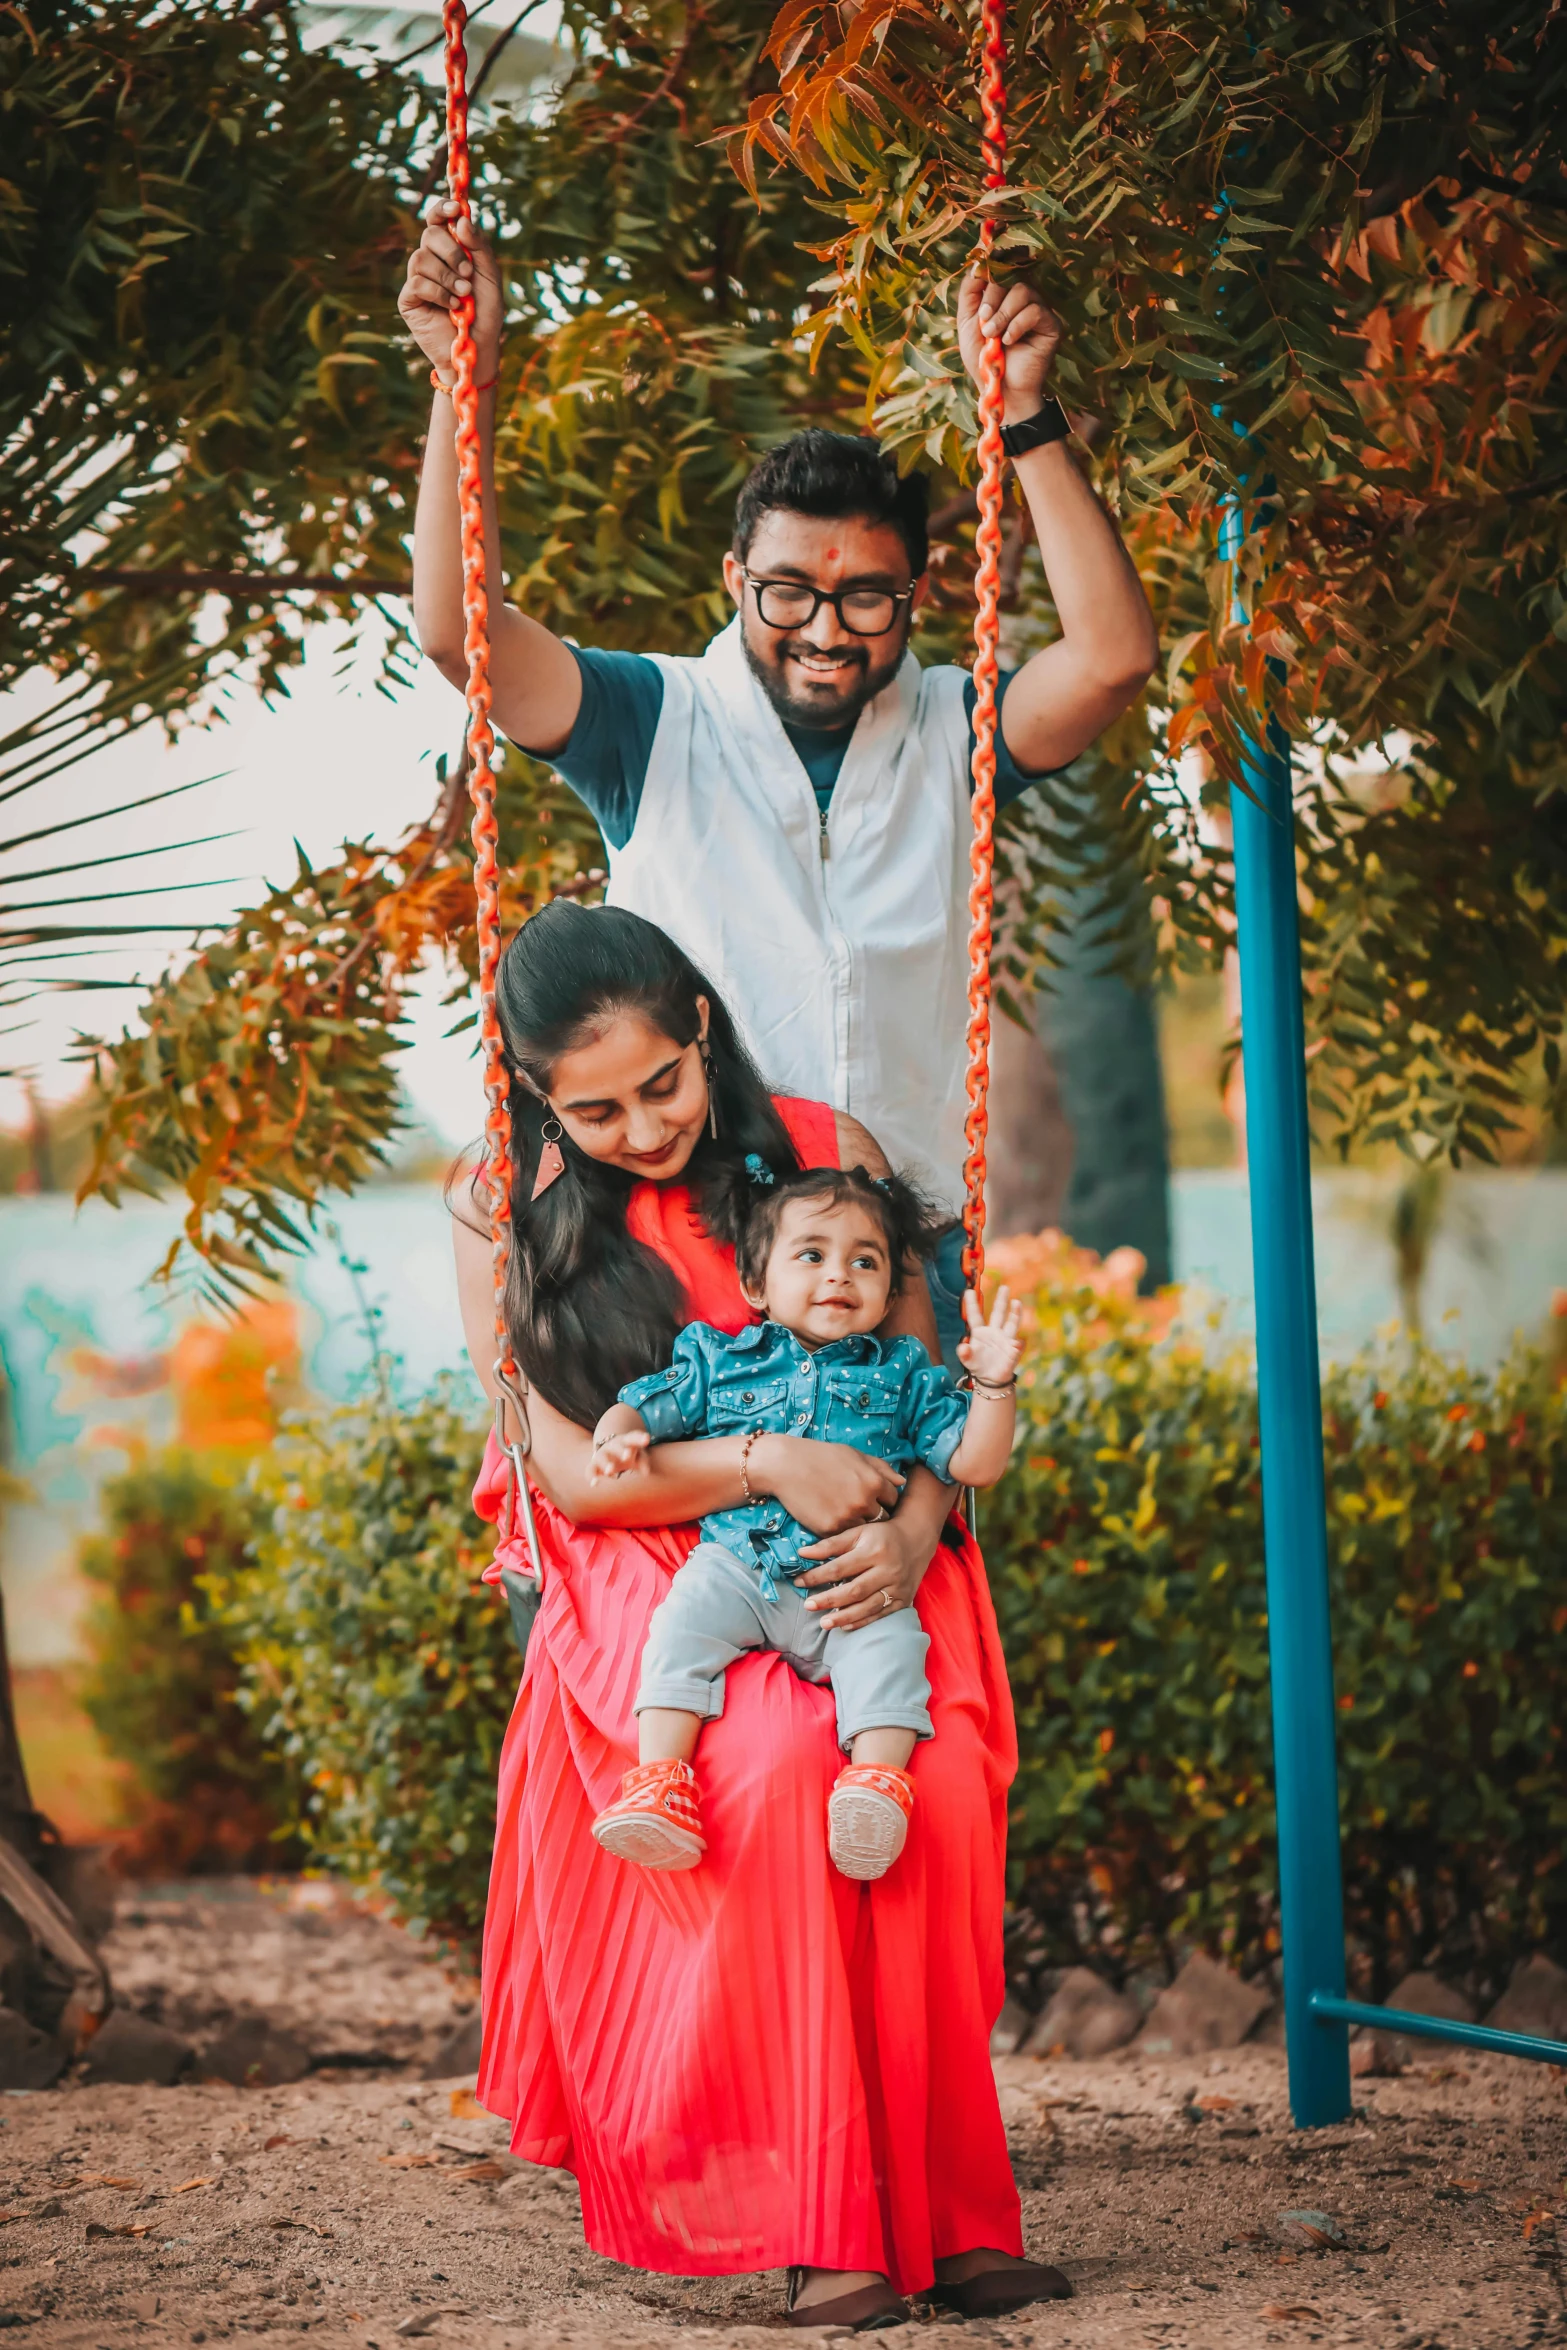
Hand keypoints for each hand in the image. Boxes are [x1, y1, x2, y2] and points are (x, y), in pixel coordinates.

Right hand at [398, 199, 502, 382]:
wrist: (477, 349)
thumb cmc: (486, 314)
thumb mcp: (490, 277)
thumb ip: (480, 246)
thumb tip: (461, 218)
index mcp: (450, 250)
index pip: (438, 220)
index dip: (443, 209)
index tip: (455, 207)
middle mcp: (432, 261)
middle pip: (430, 234)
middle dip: (451, 251)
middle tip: (468, 273)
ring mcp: (418, 279)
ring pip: (421, 258)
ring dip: (447, 276)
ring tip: (463, 296)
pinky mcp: (409, 300)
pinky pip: (417, 282)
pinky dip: (438, 293)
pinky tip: (452, 307)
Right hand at [589, 1430, 651, 1481]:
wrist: (607, 1450)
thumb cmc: (628, 1454)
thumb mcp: (638, 1455)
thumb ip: (643, 1461)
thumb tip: (646, 1472)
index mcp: (626, 1441)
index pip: (633, 1437)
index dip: (640, 1438)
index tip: (646, 1439)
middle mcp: (612, 1446)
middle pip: (616, 1446)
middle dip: (621, 1450)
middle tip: (627, 1456)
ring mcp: (602, 1455)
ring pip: (602, 1457)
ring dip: (605, 1463)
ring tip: (610, 1471)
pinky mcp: (594, 1465)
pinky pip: (590, 1470)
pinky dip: (592, 1476)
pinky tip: (594, 1484)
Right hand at [751, 1436, 903, 1533]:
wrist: (786, 1465)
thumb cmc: (821, 1456)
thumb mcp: (855, 1454)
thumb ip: (881, 1468)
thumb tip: (902, 1482)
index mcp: (874, 1481)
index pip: (894, 1500)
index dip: (886, 1501)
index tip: (878, 1502)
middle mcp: (864, 1501)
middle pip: (883, 1519)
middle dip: (876, 1516)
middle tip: (865, 1513)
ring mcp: (847, 1517)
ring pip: (864, 1531)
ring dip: (860, 1527)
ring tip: (851, 1519)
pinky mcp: (829, 1530)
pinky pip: (844, 1538)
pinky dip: (842, 1533)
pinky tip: (834, 1522)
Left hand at [796, 1515, 925, 1631]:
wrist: (916, 1540)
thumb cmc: (882, 1536)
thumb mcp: (858, 1532)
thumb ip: (830, 1544)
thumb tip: (802, 1554)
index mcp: (873, 1550)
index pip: (840, 1567)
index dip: (817, 1576)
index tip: (798, 1581)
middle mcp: (887, 1570)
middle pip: (854, 1590)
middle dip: (829, 1600)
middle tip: (808, 1605)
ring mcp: (897, 1587)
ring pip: (868, 1606)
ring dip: (844, 1616)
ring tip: (824, 1623)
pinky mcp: (903, 1600)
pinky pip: (880, 1614)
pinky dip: (862, 1621)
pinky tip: (845, 1626)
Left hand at [956, 267, 1061, 426]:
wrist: (999, 391)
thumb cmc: (983, 360)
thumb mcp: (968, 323)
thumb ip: (970, 293)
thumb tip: (977, 263)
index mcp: (1005, 295)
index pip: (1003, 268)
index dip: (994, 263)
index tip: (984, 261)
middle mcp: (1025, 299)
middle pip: (1011, 277)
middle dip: (992, 299)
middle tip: (984, 324)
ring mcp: (1039, 310)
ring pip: (1023, 290)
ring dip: (1003, 314)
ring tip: (994, 336)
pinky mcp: (1051, 325)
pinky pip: (1034, 310)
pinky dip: (1017, 325)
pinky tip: (1009, 342)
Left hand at [957, 1283, 1022, 1386]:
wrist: (990, 1379)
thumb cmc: (977, 1365)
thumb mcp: (967, 1360)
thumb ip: (964, 1353)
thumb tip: (963, 1347)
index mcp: (979, 1332)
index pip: (975, 1315)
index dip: (971, 1304)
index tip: (968, 1291)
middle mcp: (994, 1332)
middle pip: (998, 1313)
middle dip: (1001, 1301)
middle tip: (1004, 1287)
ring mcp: (1005, 1339)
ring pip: (1011, 1324)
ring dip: (1015, 1314)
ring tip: (1016, 1303)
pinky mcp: (1013, 1350)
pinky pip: (1018, 1345)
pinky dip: (1018, 1344)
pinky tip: (1018, 1343)